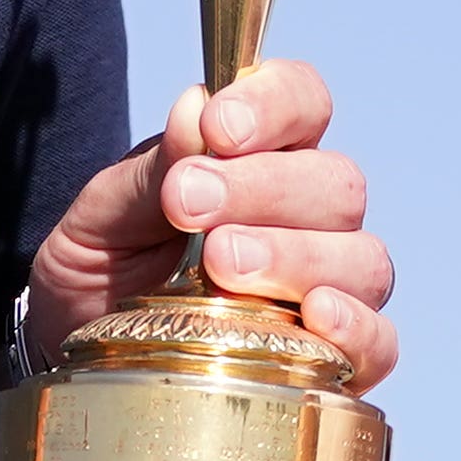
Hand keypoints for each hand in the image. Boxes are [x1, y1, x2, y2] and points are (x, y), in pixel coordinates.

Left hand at [29, 57, 386, 383]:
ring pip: (361, 257)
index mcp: (262, 155)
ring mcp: (331, 286)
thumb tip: (195, 110)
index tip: (218, 128)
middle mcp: (310, 216)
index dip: (274, 105)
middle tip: (190, 208)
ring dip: (297, 257)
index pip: (304, 101)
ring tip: (223, 268)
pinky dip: (358, 328)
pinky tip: (314, 317)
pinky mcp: (336, 358)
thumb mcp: (102, 213)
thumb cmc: (101, 267)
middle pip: (337, 183)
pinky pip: (379, 342)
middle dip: (266, 190)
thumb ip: (151, 169)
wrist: (82, 350)